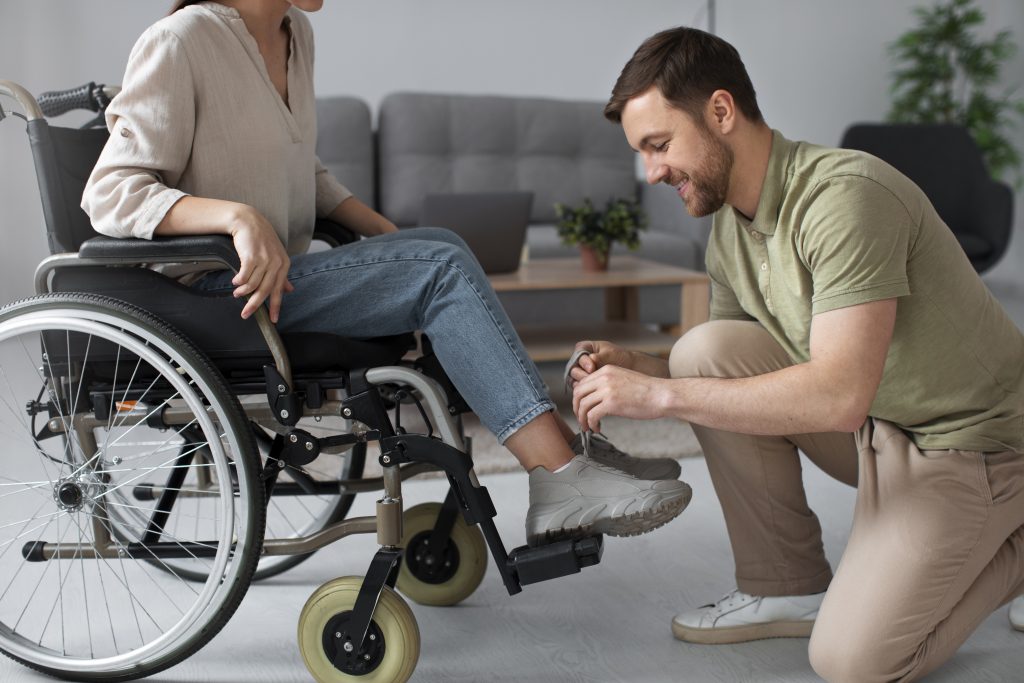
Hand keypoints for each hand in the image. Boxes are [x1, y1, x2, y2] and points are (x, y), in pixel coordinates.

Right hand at [227, 206, 293, 322]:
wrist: (248, 221)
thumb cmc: (261, 239)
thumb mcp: (276, 256)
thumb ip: (281, 275)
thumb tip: (289, 290)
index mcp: (284, 265)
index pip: (279, 290)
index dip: (276, 306)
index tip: (273, 320)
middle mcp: (276, 263)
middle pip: (265, 290)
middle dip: (255, 305)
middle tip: (246, 314)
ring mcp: (264, 260)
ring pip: (253, 284)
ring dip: (243, 291)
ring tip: (237, 294)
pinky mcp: (251, 257)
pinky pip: (244, 276)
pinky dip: (238, 281)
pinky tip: (235, 282)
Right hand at [567, 340, 634, 385]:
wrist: (628, 369)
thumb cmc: (619, 358)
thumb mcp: (610, 354)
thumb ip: (600, 357)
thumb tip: (591, 358)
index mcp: (585, 348)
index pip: (578, 354)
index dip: (583, 361)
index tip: (592, 367)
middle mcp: (579, 360)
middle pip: (573, 368)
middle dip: (581, 374)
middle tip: (592, 380)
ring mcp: (579, 372)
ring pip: (573, 379)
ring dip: (582, 383)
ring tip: (594, 385)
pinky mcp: (582, 383)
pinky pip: (577, 388)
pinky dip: (583, 390)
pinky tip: (592, 391)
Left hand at [572, 365, 669, 432]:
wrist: (663, 395)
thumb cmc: (648, 391)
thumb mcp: (624, 379)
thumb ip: (609, 385)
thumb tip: (597, 398)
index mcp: (606, 370)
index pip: (582, 383)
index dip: (579, 398)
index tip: (582, 409)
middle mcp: (604, 378)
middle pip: (578, 393)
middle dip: (577, 409)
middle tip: (582, 419)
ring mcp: (607, 390)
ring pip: (582, 405)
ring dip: (582, 419)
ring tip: (588, 427)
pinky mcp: (611, 403)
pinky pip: (591, 415)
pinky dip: (591, 424)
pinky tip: (597, 428)